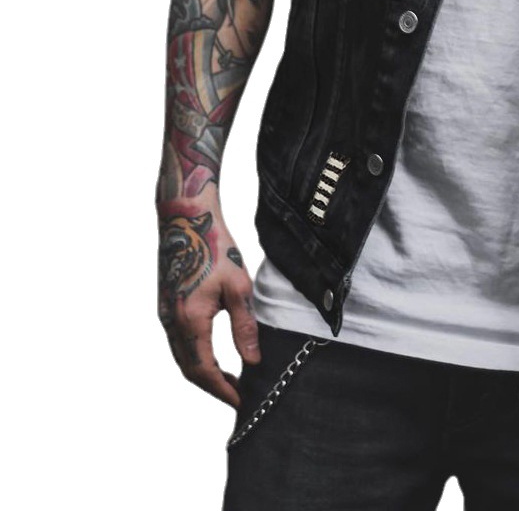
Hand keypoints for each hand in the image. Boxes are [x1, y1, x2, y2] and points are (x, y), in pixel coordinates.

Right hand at [157, 201, 261, 406]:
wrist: (184, 219)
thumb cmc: (215, 248)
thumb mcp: (238, 288)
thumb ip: (244, 327)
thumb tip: (252, 361)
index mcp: (190, 321)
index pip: (204, 371)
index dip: (222, 390)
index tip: (241, 401)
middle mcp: (171, 323)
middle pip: (189, 370)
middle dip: (213, 387)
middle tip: (238, 395)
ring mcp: (164, 315)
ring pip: (181, 358)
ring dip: (203, 372)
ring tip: (229, 379)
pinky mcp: (165, 307)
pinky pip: (178, 343)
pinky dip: (195, 356)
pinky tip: (212, 355)